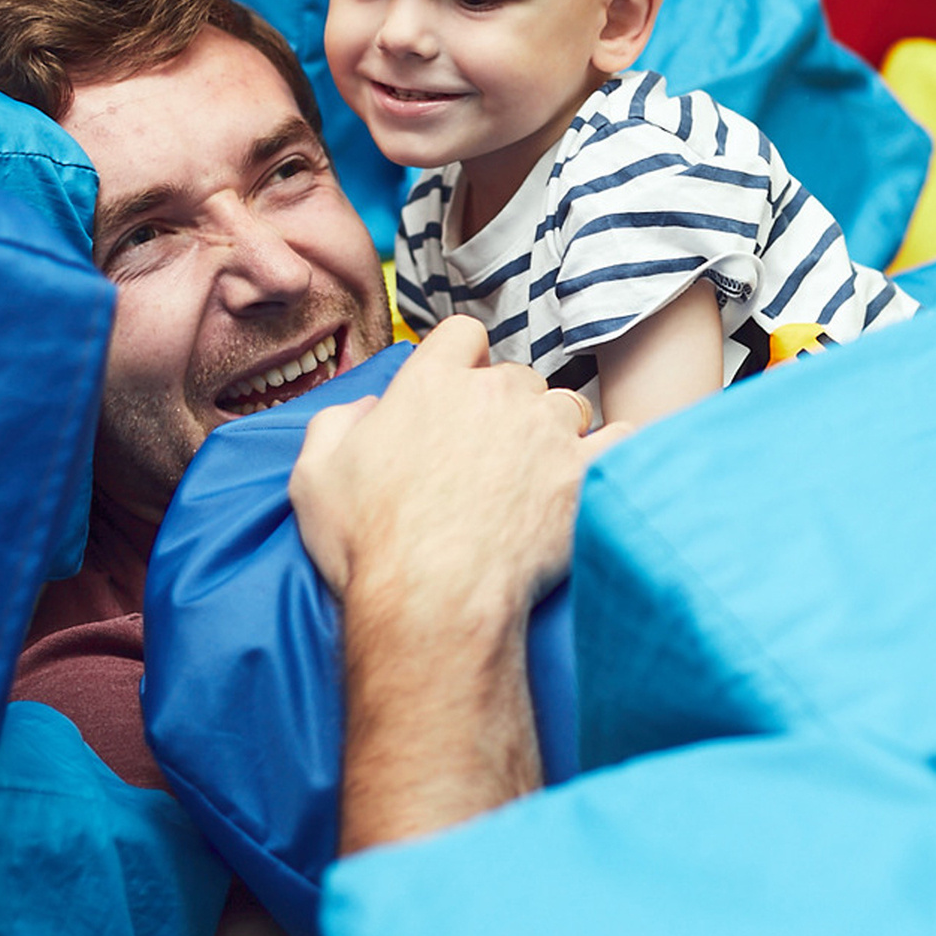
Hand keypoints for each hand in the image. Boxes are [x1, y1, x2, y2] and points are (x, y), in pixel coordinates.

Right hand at [289, 315, 627, 610]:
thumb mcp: (314, 477)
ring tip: (537, 475)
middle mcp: (495, 393)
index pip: (463, 334)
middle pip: (517, 376)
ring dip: (556, 431)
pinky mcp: (584, 473)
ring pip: (567, 405)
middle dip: (508, 407)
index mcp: (431, 382)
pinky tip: (600, 472)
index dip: (464, 361)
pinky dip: (614, 452)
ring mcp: (545, 431)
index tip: (460, 392)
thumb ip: (336, 424)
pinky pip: (621, 440)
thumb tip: (366, 410)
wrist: (434, 600)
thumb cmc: (370, 544)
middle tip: (492, 455)